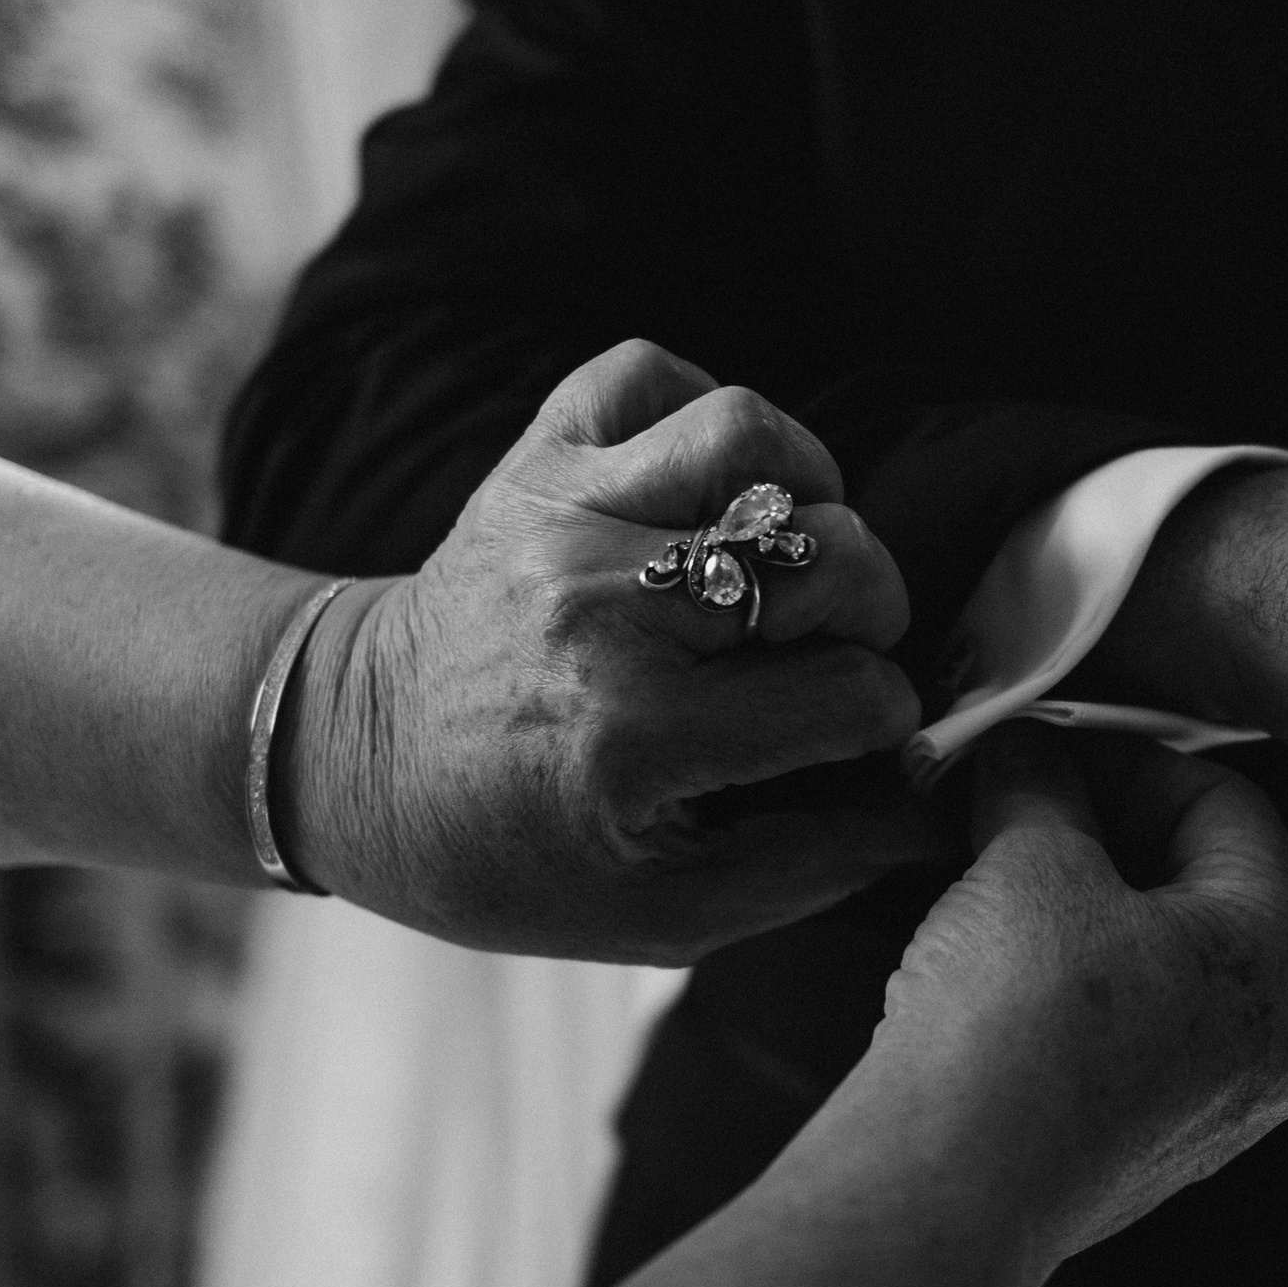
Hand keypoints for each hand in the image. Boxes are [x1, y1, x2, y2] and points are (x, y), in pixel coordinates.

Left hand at [284, 340, 938, 962]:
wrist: (348, 765)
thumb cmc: (511, 855)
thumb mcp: (663, 911)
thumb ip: (814, 866)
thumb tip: (939, 815)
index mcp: (635, 736)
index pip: (850, 694)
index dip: (885, 721)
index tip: (861, 735)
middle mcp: (602, 609)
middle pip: (827, 555)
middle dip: (869, 611)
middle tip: (838, 647)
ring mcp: (564, 516)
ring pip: (751, 435)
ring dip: (807, 489)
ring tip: (793, 550)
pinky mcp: (534, 460)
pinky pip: (649, 374)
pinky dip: (701, 414)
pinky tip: (714, 490)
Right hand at [876, 725, 1287, 1262]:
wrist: (955, 1186)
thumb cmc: (1017, 1027)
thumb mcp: (1029, 858)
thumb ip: (1040, 784)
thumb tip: (1029, 753)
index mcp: (1285, 950)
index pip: (1227, 805)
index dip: (1131, 758)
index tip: (1057, 748)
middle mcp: (1277, 1038)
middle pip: (1206, 889)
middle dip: (1110, 836)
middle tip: (1026, 807)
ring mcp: (1221, 1109)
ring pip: (1167, 969)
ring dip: (1088, 912)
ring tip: (1000, 885)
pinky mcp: (1155, 1155)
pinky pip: (1134, 1041)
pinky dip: (1079, 992)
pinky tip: (1001, 976)